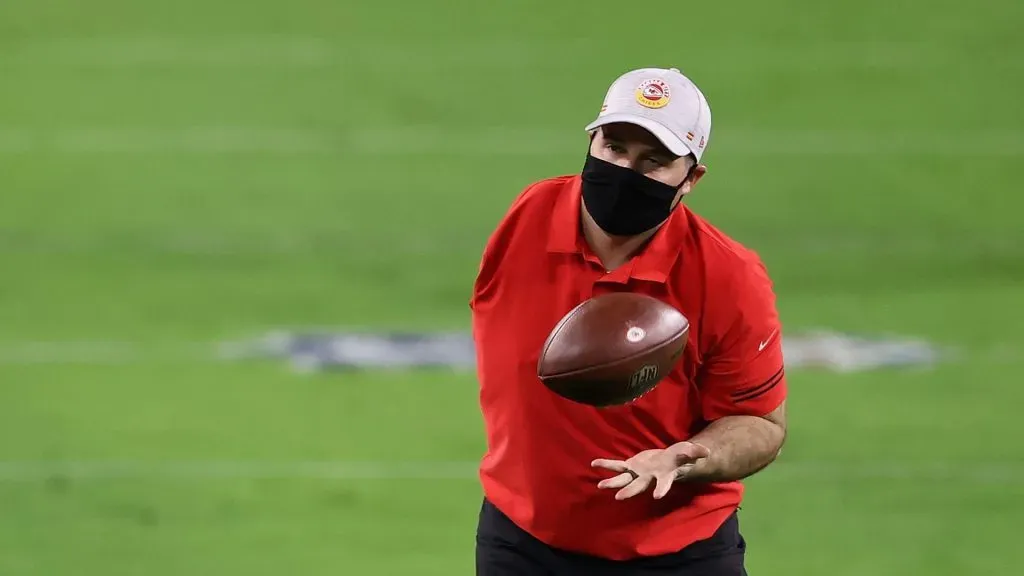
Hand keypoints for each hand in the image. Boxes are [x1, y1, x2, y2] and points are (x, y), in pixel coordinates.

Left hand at [591, 442, 710, 499]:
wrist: (668, 461)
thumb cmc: (679, 458)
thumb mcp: (688, 452)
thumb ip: (695, 452)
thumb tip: (706, 452)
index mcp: (664, 476)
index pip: (663, 484)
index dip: (661, 489)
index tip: (657, 496)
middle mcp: (649, 478)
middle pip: (639, 486)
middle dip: (630, 491)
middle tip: (620, 498)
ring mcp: (638, 474)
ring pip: (624, 480)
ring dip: (613, 483)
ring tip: (601, 486)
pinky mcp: (631, 466)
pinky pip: (617, 466)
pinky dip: (606, 465)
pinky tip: (594, 464)